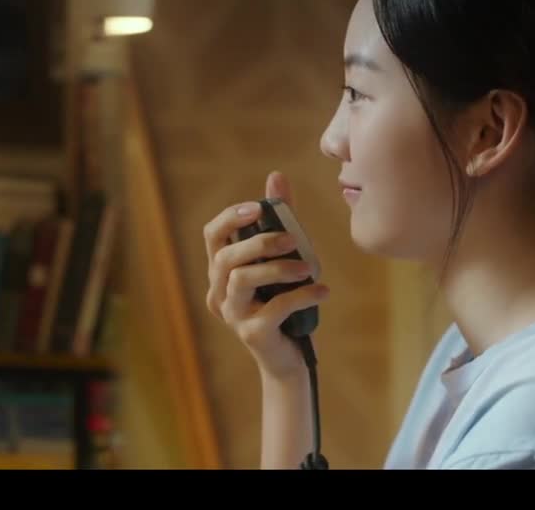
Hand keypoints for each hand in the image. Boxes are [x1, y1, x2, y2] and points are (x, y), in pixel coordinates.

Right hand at [204, 170, 329, 379]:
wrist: (289, 360)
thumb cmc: (284, 304)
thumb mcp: (283, 258)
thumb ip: (280, 220)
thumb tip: (276, 176)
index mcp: (221, 272)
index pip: (211, 236)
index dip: (230, 218)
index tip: (257, 207)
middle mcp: (219, 293)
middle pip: (225, 257)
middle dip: (259, 242)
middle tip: (292, 239)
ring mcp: (233, 315)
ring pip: (242, 279)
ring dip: (278, 268)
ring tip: (308, 268)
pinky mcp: (252, 335)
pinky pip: (275, 308)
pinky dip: (302, 296)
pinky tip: (323, 291)